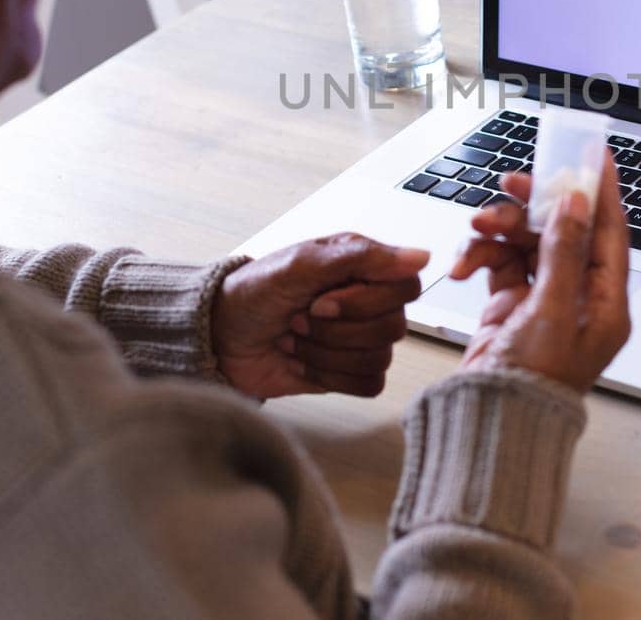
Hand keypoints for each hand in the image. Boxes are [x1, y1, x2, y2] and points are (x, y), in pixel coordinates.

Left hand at [212, 233, 427, 399]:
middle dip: (335, 329)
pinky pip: (369, 384)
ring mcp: (361, 339)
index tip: (322, 299)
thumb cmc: (254, 292)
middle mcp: (369, 302)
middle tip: (300, 317)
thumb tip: (421, 257)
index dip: (366, 300)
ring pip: (379, 358)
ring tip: (296, 337)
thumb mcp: (301, 264)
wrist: (219, 336)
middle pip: (394, 327)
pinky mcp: (350, 373)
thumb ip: (361, 257)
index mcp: (363, 267)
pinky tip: (304, 360)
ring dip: (326, 351)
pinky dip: (330, 375)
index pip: (407, 286)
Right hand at [448, 162, 631, 392]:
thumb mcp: (551, 311)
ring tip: (476, 228)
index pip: (610, 233)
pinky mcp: (509, 307)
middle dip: (533, 205)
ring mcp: (542, 302)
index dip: (601, 191)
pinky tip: (463, 264)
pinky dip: (479, 255)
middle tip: (512, 181)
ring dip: (498, 229)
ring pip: (524, 241)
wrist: (487, 423)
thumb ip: (563, 252)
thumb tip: (575, 205)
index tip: (593, 155)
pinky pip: (498, 262)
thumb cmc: (530, 385)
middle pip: (562, 230)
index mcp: (605, 304)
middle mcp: (577, 299)